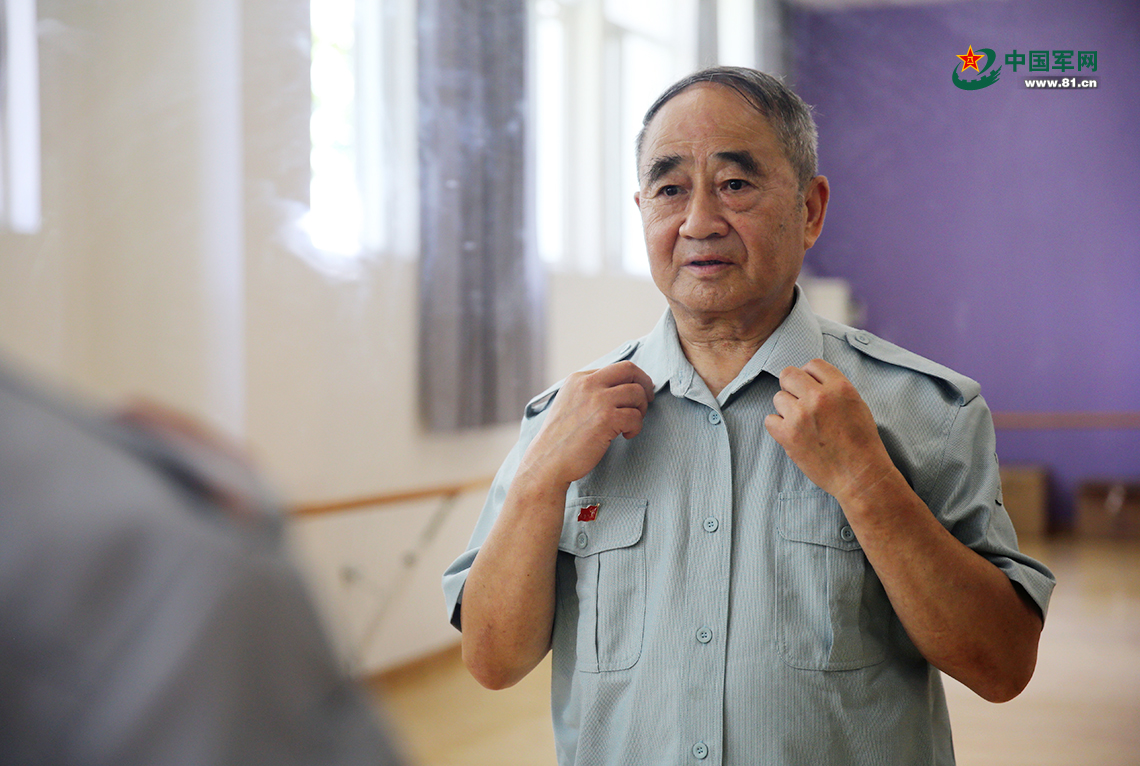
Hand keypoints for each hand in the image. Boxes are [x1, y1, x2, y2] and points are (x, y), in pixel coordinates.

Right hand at [518, 361, 654, 489]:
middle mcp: (588, 384)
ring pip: (637, 393)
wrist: (548, 460)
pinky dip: (636, 427)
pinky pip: (635, 416)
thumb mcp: (570, 402)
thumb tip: (621, 387)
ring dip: (641, 409)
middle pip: (630, 370)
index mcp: (579, 378)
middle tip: (647, 400)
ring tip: (631, 424)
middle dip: (645, 384)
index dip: (631, 380)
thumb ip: (590, 391)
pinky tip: (626, 435)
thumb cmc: (561, 438)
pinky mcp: (606, 419)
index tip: (635, 394)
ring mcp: (598, 400)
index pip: (616, 368)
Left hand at [764, 359, 896, 503]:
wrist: (860, 475)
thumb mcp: (857, 405)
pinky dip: (778, 427)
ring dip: (786, 409)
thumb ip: (834, 389)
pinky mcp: (788, 435)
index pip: (813, 364)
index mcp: (840, 387)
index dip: (809, 376)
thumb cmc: (862, 443)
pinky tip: (792, 434)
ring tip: (802, 424)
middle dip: (792, 387)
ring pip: (778, 397)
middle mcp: (819, 397)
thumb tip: (811, 380)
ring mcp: (801, 415)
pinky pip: (769, 419)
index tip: (811, 388)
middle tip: (799, 402)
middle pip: (788, 374)